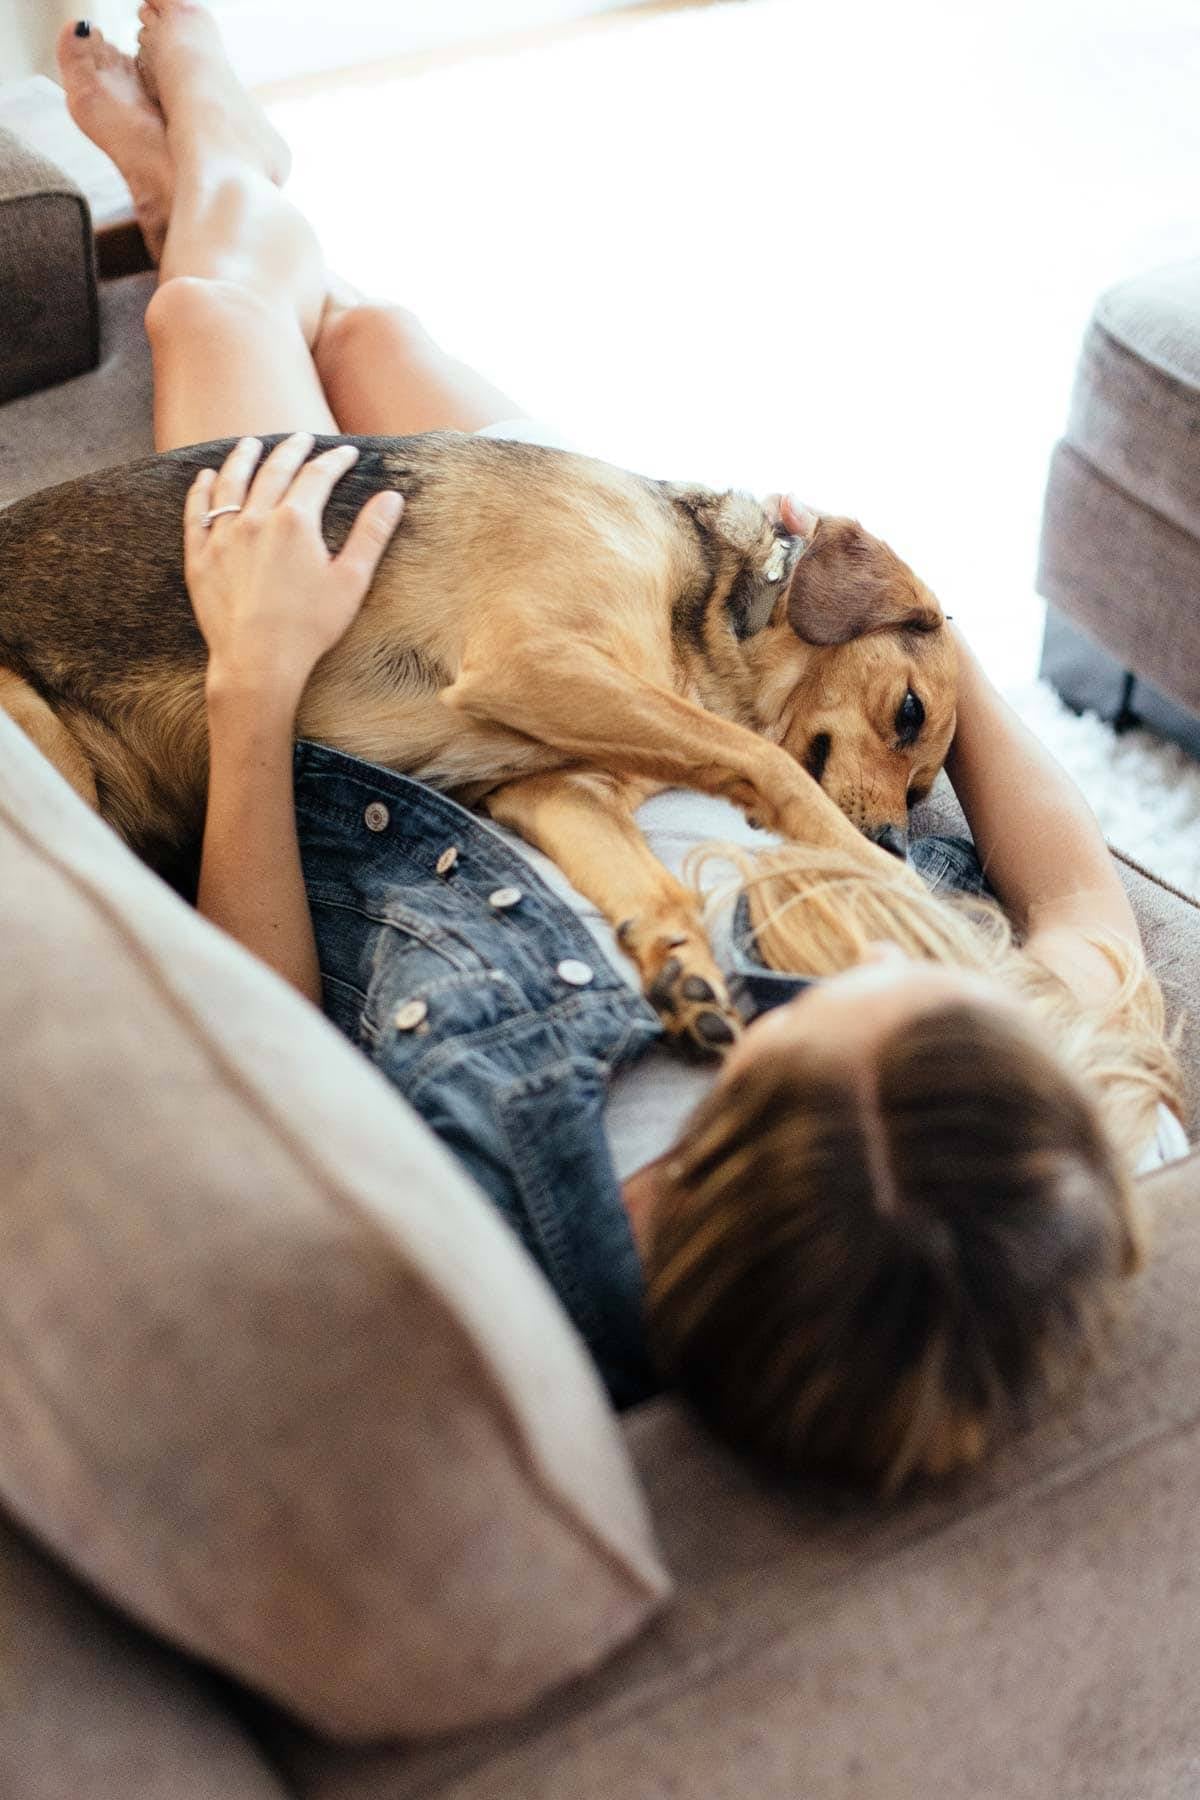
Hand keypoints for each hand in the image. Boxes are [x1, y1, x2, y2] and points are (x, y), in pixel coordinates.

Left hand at [185, 433, 404, 709]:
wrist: (257, 661)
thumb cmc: (309, 627)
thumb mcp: (351, 581)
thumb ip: (371, 535)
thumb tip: (393, 497)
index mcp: (295, 521)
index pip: (317, 475)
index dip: (334, 460)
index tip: (346, 452)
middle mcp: (255, 518)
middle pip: (274, 470)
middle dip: (291, 450)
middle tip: (301, 438)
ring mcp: (223, 535)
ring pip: (231, 483)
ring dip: (242, 458)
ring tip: (250, 444)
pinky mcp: (199, 557)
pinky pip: (197, 512)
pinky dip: (202, 490)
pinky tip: (206, 478)